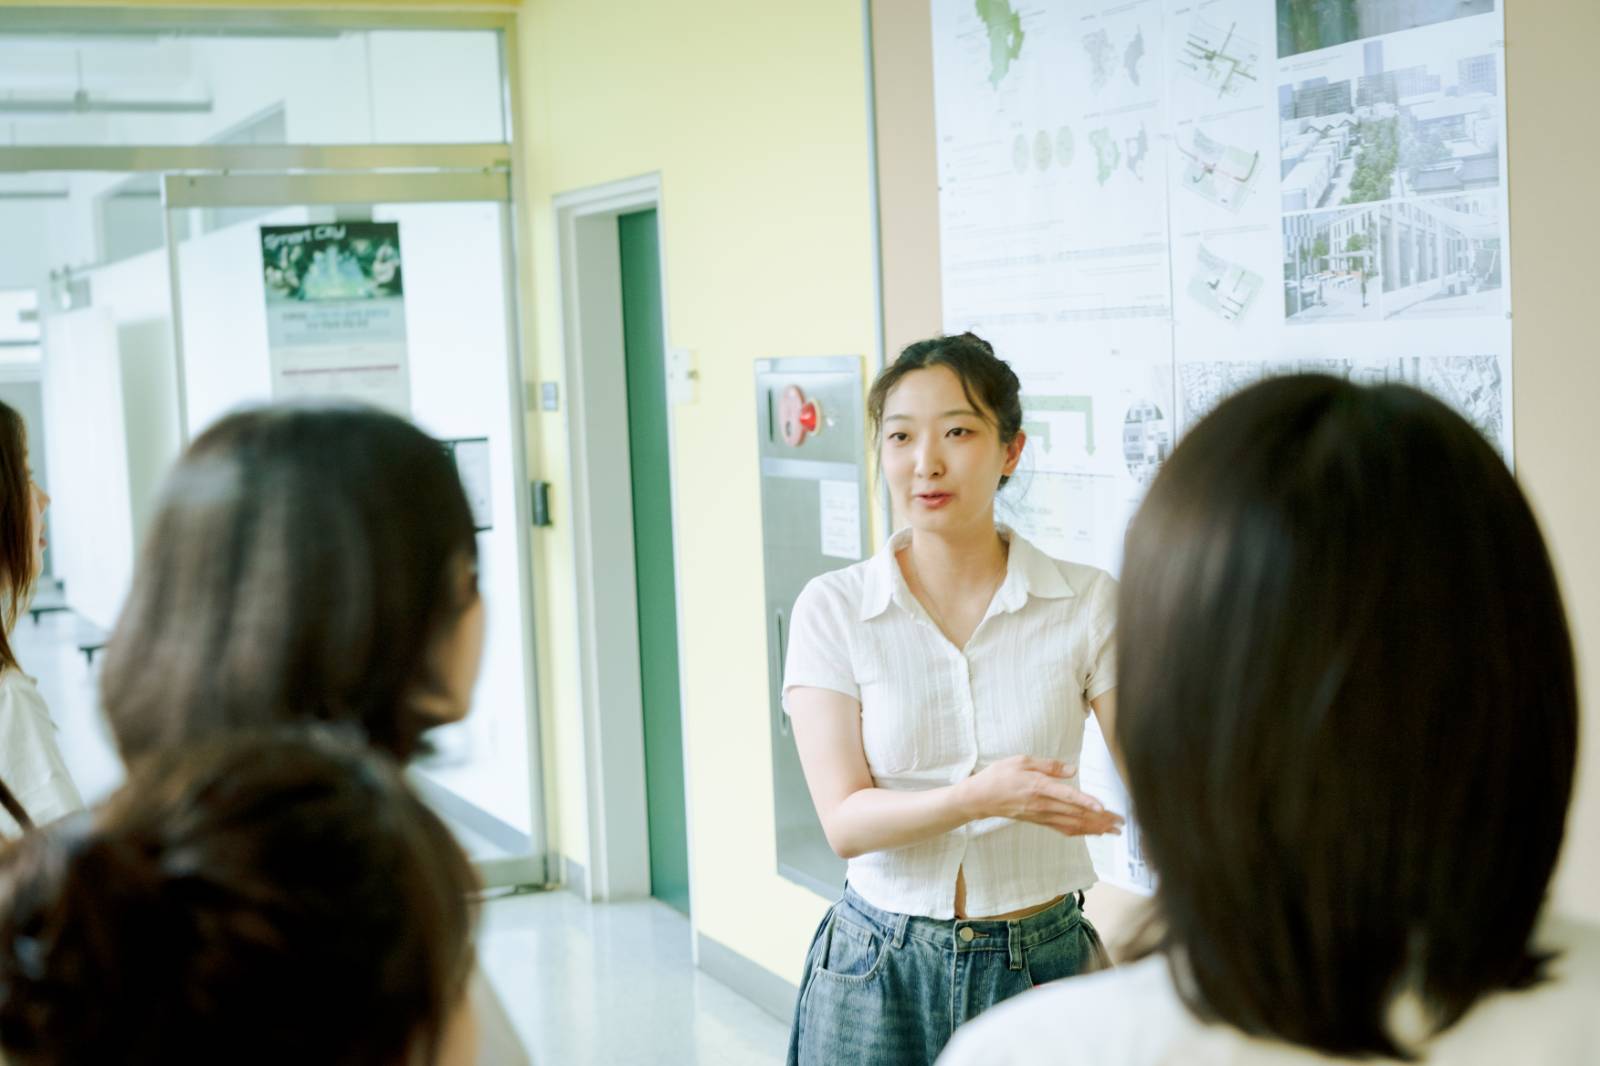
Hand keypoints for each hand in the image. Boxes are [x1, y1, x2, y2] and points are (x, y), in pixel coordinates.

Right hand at [957, 756, 1124, 836]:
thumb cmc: (999, 776)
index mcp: (1039, 786)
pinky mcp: (1039, 821)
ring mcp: (1041, 815)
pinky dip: (1081, 831)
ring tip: (1113, 830)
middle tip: (1120, 822)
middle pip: (1076, 814)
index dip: (1086, 802)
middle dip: (1100, 819)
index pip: (1067, 796)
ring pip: (1073, 824)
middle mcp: (1043, 804)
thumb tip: (1072, 770)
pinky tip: (1093, 832)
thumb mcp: (1021, 760)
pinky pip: (1064, 828)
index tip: (1103, 807)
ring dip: (1095, 828)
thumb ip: (1048, 765)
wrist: (980, 798)